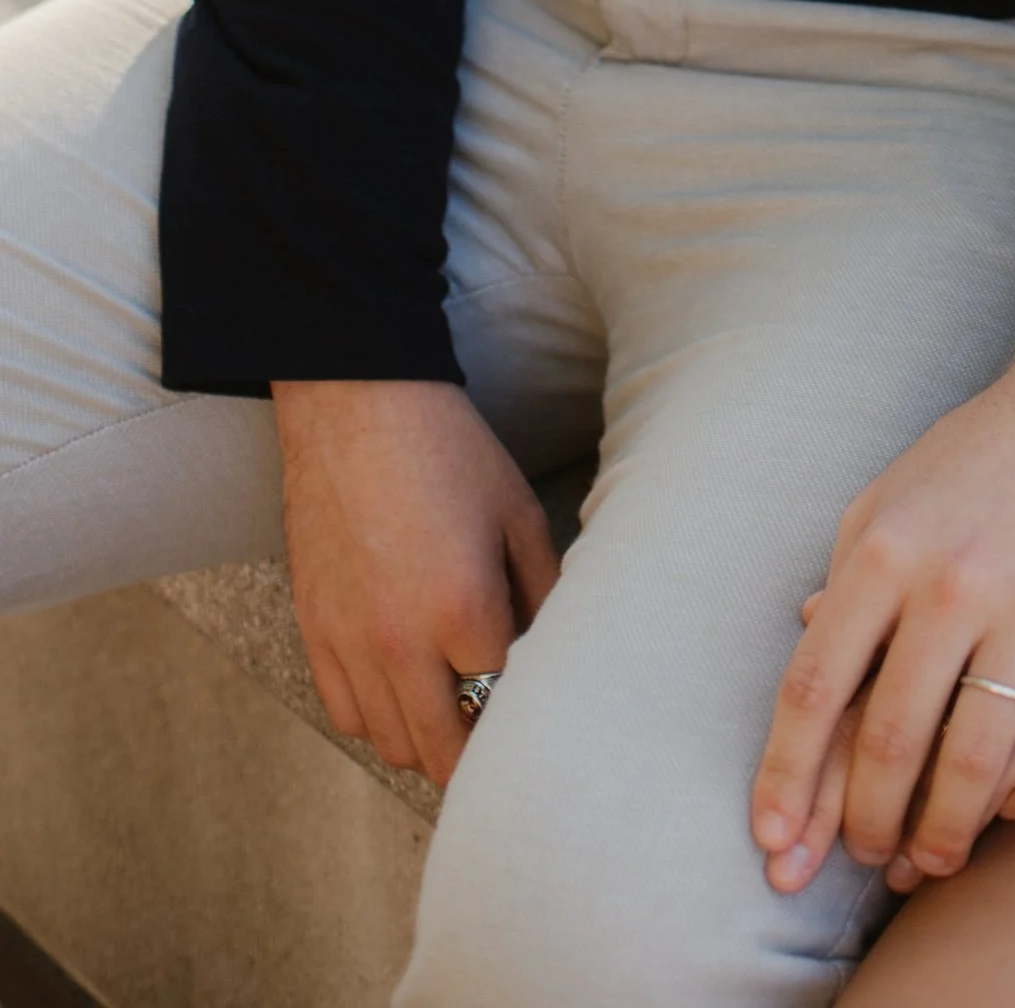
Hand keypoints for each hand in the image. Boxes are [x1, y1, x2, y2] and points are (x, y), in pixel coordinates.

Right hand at [272, 377, 558, 788]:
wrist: (356, 409)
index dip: (525, 707)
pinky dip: (377, 718)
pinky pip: (345, 714)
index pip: (502, 706)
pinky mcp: (314, 632)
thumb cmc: (449, 453)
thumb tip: (556, 647)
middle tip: (501, 728)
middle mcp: (401, 642)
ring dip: (428, 739)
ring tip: (455, 709)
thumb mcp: (517, 513)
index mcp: (464, 609)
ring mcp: (350, 643)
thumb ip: (544, 590)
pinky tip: (403, 688)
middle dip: (478, 749)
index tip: (540, 704)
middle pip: (443, 750)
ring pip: (392, 744)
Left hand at [749, 321, 1014, 898]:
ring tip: (933, 857)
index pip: (813, 692)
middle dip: (865, 821)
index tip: (773, 842)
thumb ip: (845, 584)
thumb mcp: (890, 499)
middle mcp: (953, 583)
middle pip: (888, 742)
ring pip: (974, 766)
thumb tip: (803, 674)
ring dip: (945, 834)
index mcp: (885, 551)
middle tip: (863, 855)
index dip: (786, 780)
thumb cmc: (982, 458)